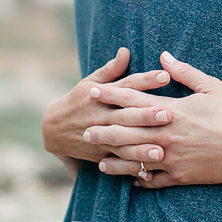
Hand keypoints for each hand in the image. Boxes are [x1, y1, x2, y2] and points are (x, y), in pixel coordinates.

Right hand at [41, 47, 174, 168]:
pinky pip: (117, 161)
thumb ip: (111, 69)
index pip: (127, 86)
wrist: (52, 130)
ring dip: (141, 147)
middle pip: (127, 115)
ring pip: (123, 142)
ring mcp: (101, 136)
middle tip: (169, 114)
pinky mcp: (100, 153)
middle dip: (146, 116)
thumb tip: (126, 50)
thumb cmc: (78, 100)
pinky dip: (132, 166)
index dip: (146, 81)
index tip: (165, 76)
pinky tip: (149, 170)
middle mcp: (102, 116)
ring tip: (161, 150)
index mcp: (102, 95)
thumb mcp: (90, 82)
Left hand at [86, 51, 221, 188]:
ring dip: (114, 159)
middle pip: (125, 131)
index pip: (133, 100)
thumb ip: (185, 72)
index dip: (111, 94)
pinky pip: (153, 180)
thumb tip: (164, 57)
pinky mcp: (179, 176)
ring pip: (134, 160)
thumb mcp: (212, 87)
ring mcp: (171, 157)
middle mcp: (165, 135)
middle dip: (103, 129)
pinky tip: (130, 180)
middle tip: (84, 130)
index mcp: (172, 110)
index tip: (93, 91)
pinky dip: (139, 179)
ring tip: (98, 160)